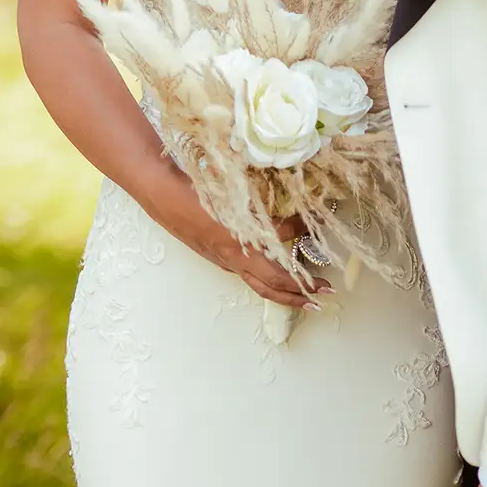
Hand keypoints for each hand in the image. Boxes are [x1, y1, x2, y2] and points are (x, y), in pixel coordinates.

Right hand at [156, 187, 322, 308]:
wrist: (162, 195)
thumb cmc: (196, 192)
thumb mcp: (234, 195)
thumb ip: (260, 205)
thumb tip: (289, 206)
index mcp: (238, 246)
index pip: (280, 252)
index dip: (300, 238)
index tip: (314, 226)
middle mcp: (233, 259)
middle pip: (272, 287)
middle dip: (300, 293)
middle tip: (324, 292)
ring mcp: (224, 261)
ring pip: (259, 285)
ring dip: (285, 292)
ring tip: (305, 295)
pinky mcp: (218, 257)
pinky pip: (247, 274)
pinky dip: (266, 278)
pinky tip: (272, 271)